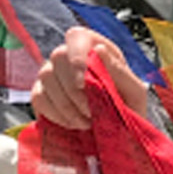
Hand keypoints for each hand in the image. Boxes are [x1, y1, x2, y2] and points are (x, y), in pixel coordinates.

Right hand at [31, 25, 149, 128]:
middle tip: (92, 112)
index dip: (77, 57)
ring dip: (67, 105)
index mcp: (95, 48)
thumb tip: (99, 50)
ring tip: (87, 122)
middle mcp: (70, 55)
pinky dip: (55, 114)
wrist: (119, 136)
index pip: (77, 37)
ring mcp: (53, 72)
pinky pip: (38, 97)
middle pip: (58, 57)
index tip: (83, 84)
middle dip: (74, 90)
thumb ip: (120, 72)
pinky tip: (73, 124)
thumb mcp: (134, 93)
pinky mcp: (42, 92)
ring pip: (46, 77)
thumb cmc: (129, 109)